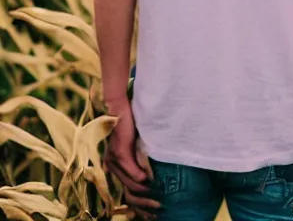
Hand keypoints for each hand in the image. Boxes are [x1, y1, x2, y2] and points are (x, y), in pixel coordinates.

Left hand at [103, 97, 160, 220]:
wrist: (119, 108)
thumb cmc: (129, 125)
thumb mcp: (133, 145)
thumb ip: (137, 159)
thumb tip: (150, 175)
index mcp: (114, 166)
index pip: (126, 191)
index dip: (139, 203)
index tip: (152, 209)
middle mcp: (111, 165)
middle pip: (128, 191)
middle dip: (144, 201)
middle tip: (158, 204)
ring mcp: (115, 160)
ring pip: (130, 183)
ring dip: (144, 190)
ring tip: (156, 194)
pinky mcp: (120, 152)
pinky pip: (131, 170)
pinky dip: (140, 175)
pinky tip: (147, 178)